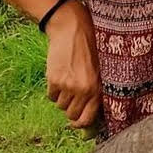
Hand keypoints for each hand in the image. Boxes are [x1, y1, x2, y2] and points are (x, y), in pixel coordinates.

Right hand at [44, 1, 100, 129]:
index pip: (88, 119)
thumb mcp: (102, 69)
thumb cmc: (91, 47)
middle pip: (71, 114)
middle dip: (72, 108)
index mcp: (98, 88)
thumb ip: (98, 90)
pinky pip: (51, 96)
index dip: (81, 124)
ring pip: (60, 106)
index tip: (78, 122)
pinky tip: (61, 76)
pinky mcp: (53, 79)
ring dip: (63, 98)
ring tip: (70, 81)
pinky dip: (54, 91)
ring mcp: (67, 85)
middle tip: (74, 96)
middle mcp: (83, 89)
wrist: (72, 28)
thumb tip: (93, 115)